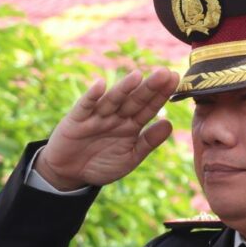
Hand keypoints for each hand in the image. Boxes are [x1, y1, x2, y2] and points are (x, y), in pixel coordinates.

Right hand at [36, 67, 179, 189]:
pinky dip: (91, 96)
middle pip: (135, 100)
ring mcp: (97, 116)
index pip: (149, 108)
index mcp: (130, 125)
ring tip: (137, 76)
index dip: (161, 95)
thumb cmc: (102, 164)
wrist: (70, 173)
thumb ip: (148, 142)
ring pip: (113, 100)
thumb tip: (169, 124)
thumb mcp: (129, 158)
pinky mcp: (77, 119)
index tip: (175, 80)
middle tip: (164, 73)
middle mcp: (116, 116)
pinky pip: (85, 106)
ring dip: (124, 88)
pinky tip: (100, 85)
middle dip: (149, 87)